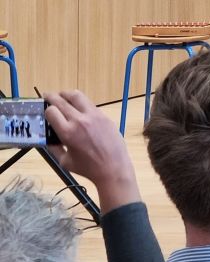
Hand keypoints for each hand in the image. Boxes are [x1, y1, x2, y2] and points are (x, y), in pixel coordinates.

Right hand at [44, 90, 140, 211]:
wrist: (113, 167)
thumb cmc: (87, 168)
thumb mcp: (64, 161)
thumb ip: (54, 147)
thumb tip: (47, 137)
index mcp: (67, 132)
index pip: (51, 111)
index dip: (46, 110)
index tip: (44, 110)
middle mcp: (80, 120)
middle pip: (62, 100)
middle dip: (52, 97)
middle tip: (46, 96)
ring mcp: (94, 115)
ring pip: (77, 96)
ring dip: (66, 94)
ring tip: (61, 95)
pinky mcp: (104, 115)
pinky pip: (89, 104)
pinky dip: (80, 102)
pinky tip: (77, 106)